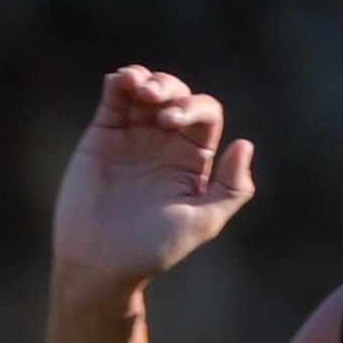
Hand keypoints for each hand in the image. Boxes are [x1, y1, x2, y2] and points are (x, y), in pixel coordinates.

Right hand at [56, 66, 257, 293]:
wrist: (98, 263)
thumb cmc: (151, 249)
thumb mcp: (202, 224)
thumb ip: (231, 190)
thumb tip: (244, 146)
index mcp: (192, 159)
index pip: (204, 114)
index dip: (193, 106)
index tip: (171, 122)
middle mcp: (164, 143)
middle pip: (176, 94)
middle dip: (168, 89)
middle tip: (153, 101)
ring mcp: (132, 137)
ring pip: (144, 91)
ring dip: (144, 79)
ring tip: (135, 85)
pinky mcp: (102, 136)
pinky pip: (113, 99)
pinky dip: (118, 83)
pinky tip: (120, 81)